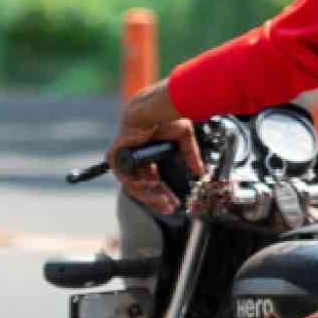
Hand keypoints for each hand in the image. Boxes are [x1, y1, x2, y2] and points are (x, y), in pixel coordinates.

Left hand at [109, 84, 206, 212]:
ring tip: (164, 202)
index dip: (163, 193)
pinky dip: (137, 187)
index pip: (153, 181)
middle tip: (170, 208)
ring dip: (149, 197)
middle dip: (157, 199)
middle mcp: (136, 160)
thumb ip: (190, 155)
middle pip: (144, 187)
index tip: (174, 203)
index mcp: (148, 157)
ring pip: (134, 187)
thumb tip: (200, 171)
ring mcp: (126, 160)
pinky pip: (124, 179)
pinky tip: (152, 189)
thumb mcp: (182, 139)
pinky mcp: (117, 158)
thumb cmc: (165, 117)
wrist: (153, 110)